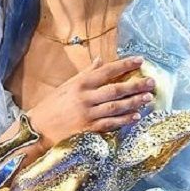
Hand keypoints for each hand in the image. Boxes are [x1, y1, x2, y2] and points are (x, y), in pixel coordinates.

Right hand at [24, 56, 154, 148]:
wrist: (38, 128)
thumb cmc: (53, 105)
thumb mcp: (68, 85)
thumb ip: (87, 73)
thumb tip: (101, 60)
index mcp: (80, 83)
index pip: (107, 71)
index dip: (125, 65)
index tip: (140, 60)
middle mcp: (85, 97)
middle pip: (115, 89)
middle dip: (135, 85)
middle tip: (152, 82)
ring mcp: (87, 114)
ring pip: (116, 107)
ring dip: (134, 102)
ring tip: (148, 98)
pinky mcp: (88, 130)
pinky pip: (110, 124)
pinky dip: (124, 120)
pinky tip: (136, 116)